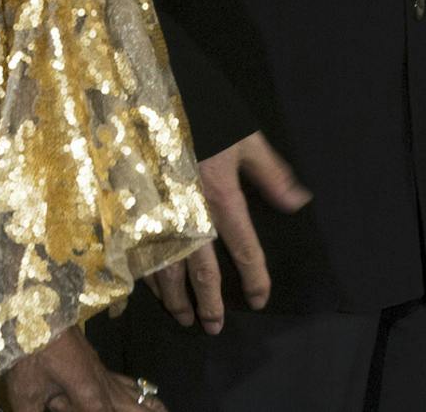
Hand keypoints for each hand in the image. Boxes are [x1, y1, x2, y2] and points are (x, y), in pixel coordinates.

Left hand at [0, 326, 159, 409]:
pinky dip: (139, 388)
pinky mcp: (96, 363)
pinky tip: (142, 391)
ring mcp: (102, 371)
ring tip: (165, 411)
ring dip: (150, 403)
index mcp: (89, 392)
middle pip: (133, 405)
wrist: (38, 314)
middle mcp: (102, 382)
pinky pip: (125, 379)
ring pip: (133, 390)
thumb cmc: (31, 354)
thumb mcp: (25, 394)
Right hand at [144, 132, 311, 332]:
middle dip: (210, 303)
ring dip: (176, 300)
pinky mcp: (127, 216)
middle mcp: (186, 217)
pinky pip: (134, 259)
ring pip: (165, 273)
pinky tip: (143, 296)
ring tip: (184, 318)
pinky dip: (139, 282)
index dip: (254, 277)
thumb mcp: (244, 138)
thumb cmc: (201, 115)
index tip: (260, 299)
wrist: (144, 98)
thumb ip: (271, 173)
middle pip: (201, 272)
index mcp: (219, 197)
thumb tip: (299, 202)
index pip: (243, 247)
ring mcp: (153, 219)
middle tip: (215, 327)